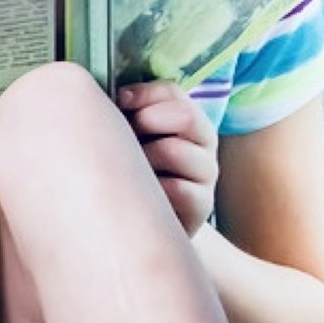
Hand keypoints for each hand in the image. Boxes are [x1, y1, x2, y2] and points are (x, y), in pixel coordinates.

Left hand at [117, 82, 218, 237]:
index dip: (143, 94)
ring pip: (173, 150)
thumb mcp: (129, 141)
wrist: (142, 230)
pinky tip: (142, 199)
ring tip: (131, 174)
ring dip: (143, 160)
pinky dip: (152, 192)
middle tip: (126, 140)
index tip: (118, 104)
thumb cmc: (130, 178)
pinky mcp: (202, 205)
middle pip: (184, 115)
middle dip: (146, 122)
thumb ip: (127, 115)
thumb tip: (117, 98)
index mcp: (187, 121)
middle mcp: (203, 144)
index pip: (172, 92)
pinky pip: (175, 189)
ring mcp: (206, 174)